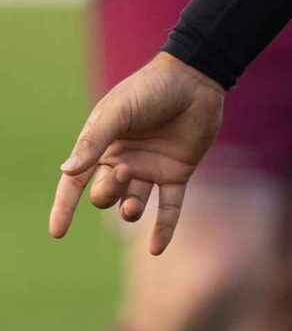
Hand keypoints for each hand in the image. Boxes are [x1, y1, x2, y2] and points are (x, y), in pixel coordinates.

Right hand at [49, 53, 225, 252]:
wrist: (194, 80)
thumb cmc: (150, 90)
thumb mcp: (118, 112)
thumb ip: (95, 141)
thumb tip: (67, 171)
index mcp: (101, 146)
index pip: (75, 182)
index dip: (64, 207)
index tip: (57, 231)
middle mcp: (123, 160)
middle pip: (104, 194)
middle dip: (107, 192)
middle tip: (123, 172)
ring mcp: (150, 169)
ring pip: (132, 203)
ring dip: (130, 210)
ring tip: (134, 206)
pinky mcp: (177, 173)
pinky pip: (168, 207)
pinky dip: (163, 228)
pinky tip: (156, 249)